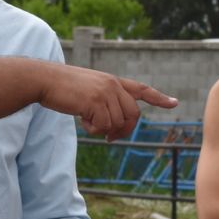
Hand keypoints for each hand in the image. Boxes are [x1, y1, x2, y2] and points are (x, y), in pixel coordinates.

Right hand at [39, 65, 176, 139]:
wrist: (44, 80)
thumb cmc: (63, 88)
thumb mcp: (89, 90)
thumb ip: (105, 101)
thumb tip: (114, 126)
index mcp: (113, 81)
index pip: (141, 89)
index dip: (159, 98)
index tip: (174, 103)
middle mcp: (113, 85)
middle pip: (133, 115)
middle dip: (124, 130)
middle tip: (110, 138)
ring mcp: (105, 92)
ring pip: (118, 123)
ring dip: (104, 130)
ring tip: (88, 123)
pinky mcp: (95, 101)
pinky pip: (104, 126)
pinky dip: (94, 130)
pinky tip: (82, 121)